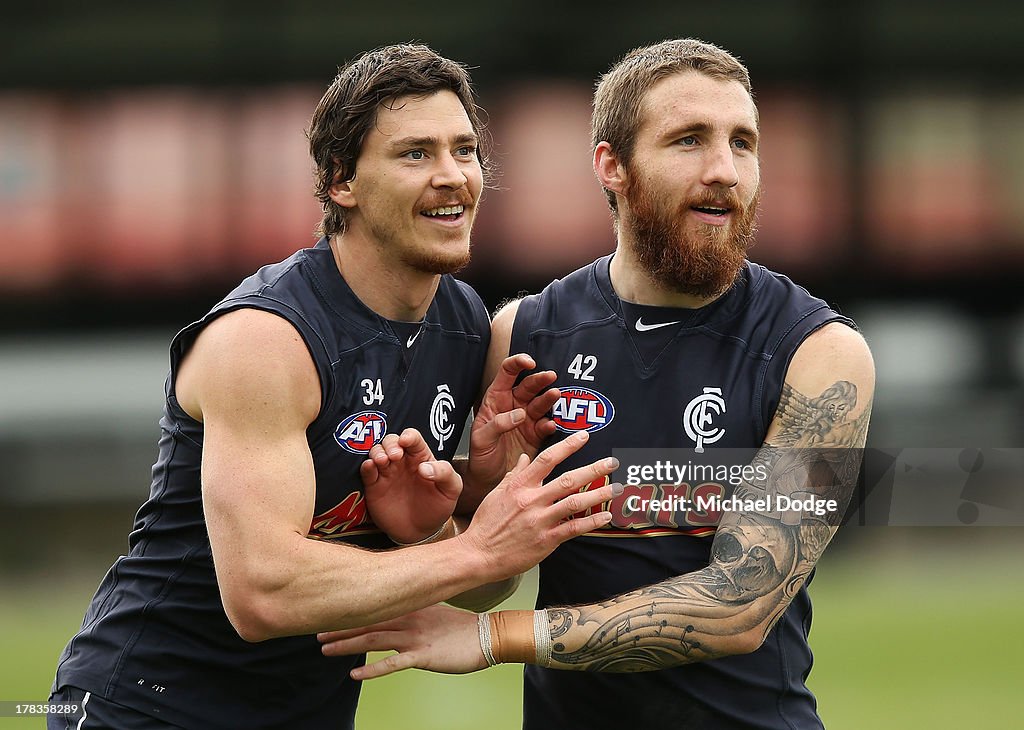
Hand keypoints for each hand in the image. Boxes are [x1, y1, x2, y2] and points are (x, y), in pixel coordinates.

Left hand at [319, 604, 481, 678]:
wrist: (486, 636)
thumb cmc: (461, 628)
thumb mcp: (433, 612)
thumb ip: (412, 612)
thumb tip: (393, 614)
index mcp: (411, 607)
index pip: (374, 607)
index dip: (350, 611)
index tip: (329, 612)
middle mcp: (409, 619)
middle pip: (368, 621)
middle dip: (341, 627)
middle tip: (317, 632)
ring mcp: (415, 637)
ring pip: (374, 639)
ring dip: (348, 645)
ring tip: (326, 649)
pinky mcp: (423, 655)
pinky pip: (392, 664)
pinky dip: (372, 668)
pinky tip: (354, 673)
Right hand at [361, 428, 461, 543]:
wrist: (421, 532)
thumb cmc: (437, 507)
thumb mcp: (451, 489)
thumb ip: (445, 473)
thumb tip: (425, 467)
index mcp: (421, 457)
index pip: (413, 438)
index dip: (408, 436)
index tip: (406, 441)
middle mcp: (402, 461)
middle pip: (391, 441)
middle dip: (391, 443)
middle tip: (395, 456)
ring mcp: (387, 473)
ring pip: (376, 452)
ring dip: (377, 452)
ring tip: (383, 461)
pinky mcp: (374, 486)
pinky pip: (366, 471)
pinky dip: (366, 466)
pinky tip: (370, 467)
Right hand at [460, 430, 621, 580]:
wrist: (479, 555)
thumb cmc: (486, 524)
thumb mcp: (496, 493)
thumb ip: (514, 475)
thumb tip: (526, 459)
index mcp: (519, 486)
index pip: (547, 459)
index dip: (567, 446)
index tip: (584, 437)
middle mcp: (531, 500)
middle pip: (568, 480)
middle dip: (594, 469)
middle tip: (612, 462)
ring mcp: (540, 521)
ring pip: (575, 503)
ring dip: (599, 495)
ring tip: (616, 488)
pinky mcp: (546, 540)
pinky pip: (573, 528)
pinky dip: (592, 522)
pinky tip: (605, 516)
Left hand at [466, 354, 560, 498]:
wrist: (488, 479)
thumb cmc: (480, 456)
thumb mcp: (481, 439)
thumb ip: (497, 424)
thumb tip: (518, 414)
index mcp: (496, 400)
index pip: (507, 373)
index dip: (517, 363)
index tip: (529, 362)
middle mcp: (513, 405)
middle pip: (529, 385)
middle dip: (540, 379)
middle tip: (550, 377)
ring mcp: (527, 419)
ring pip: (541, 402)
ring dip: (549, 398)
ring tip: (555, 395)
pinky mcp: (537, 434)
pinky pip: (547, 425)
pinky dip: (551, 423)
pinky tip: (550, 425)